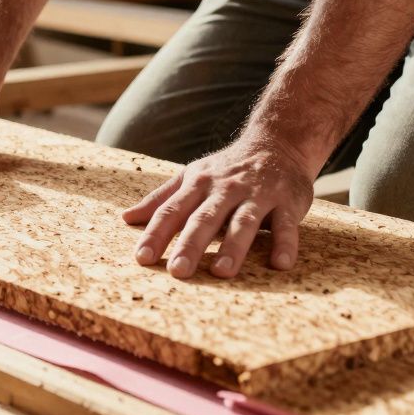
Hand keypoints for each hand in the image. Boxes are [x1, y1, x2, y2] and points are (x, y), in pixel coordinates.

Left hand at [122, 135, 316, 278]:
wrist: (277, 142)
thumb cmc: (226, 169)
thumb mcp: (191, 176)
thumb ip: (161, 199)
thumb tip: (126, 218)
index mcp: (197, 184)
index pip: (172, 211)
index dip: (156, 234)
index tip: (142, 258)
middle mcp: (225, 189)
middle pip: (204, 218)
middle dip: (190, 244)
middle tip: (178, 271)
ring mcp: (257, 194)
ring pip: (243, 221)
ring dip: (233, 246)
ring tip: (222, 272)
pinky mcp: (287, 201)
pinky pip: (287, 225)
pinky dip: (285, 243)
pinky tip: (279, 264)